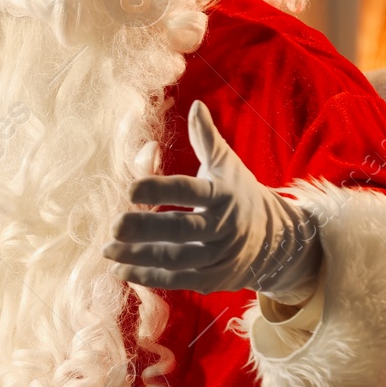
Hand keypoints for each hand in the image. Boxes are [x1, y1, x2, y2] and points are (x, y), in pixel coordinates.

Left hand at [102, 100, 321, 298]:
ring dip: (139, 257)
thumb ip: (206, 139)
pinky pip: (177, 280)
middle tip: (113, 226)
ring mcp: (219, 256)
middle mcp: (223, 227)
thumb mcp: (227, 165)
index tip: (129, 188)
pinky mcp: (213, 280)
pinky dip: (147, 277)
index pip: (189, 190)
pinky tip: (119, 269)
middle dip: (146, 229)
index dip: (160, 188)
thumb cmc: (240, 193)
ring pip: (176, 259)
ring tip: (107, 250)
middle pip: (182, 230)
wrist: (278, 240)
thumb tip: (195, 106)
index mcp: (222, 194)